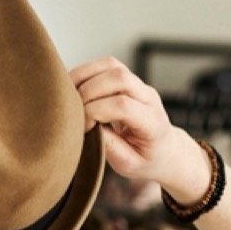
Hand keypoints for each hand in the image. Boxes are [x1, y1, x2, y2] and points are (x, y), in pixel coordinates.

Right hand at [71, 57, 207, 199]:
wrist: (163, 149)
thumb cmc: (145, 159)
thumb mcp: (128, 164)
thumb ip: (111, 147)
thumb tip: (89, 127)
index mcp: (152, 122)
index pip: (123, 106)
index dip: (95, 112)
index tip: (83, 128)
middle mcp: (148, 97)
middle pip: (119, 78)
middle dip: (89, 91)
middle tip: (73, 112)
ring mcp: (139, 84)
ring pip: (111, 65)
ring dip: (84, 76)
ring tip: (67, 96)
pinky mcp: (127, 78)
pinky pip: (105, 65)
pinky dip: (85, 73)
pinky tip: (73, 89)